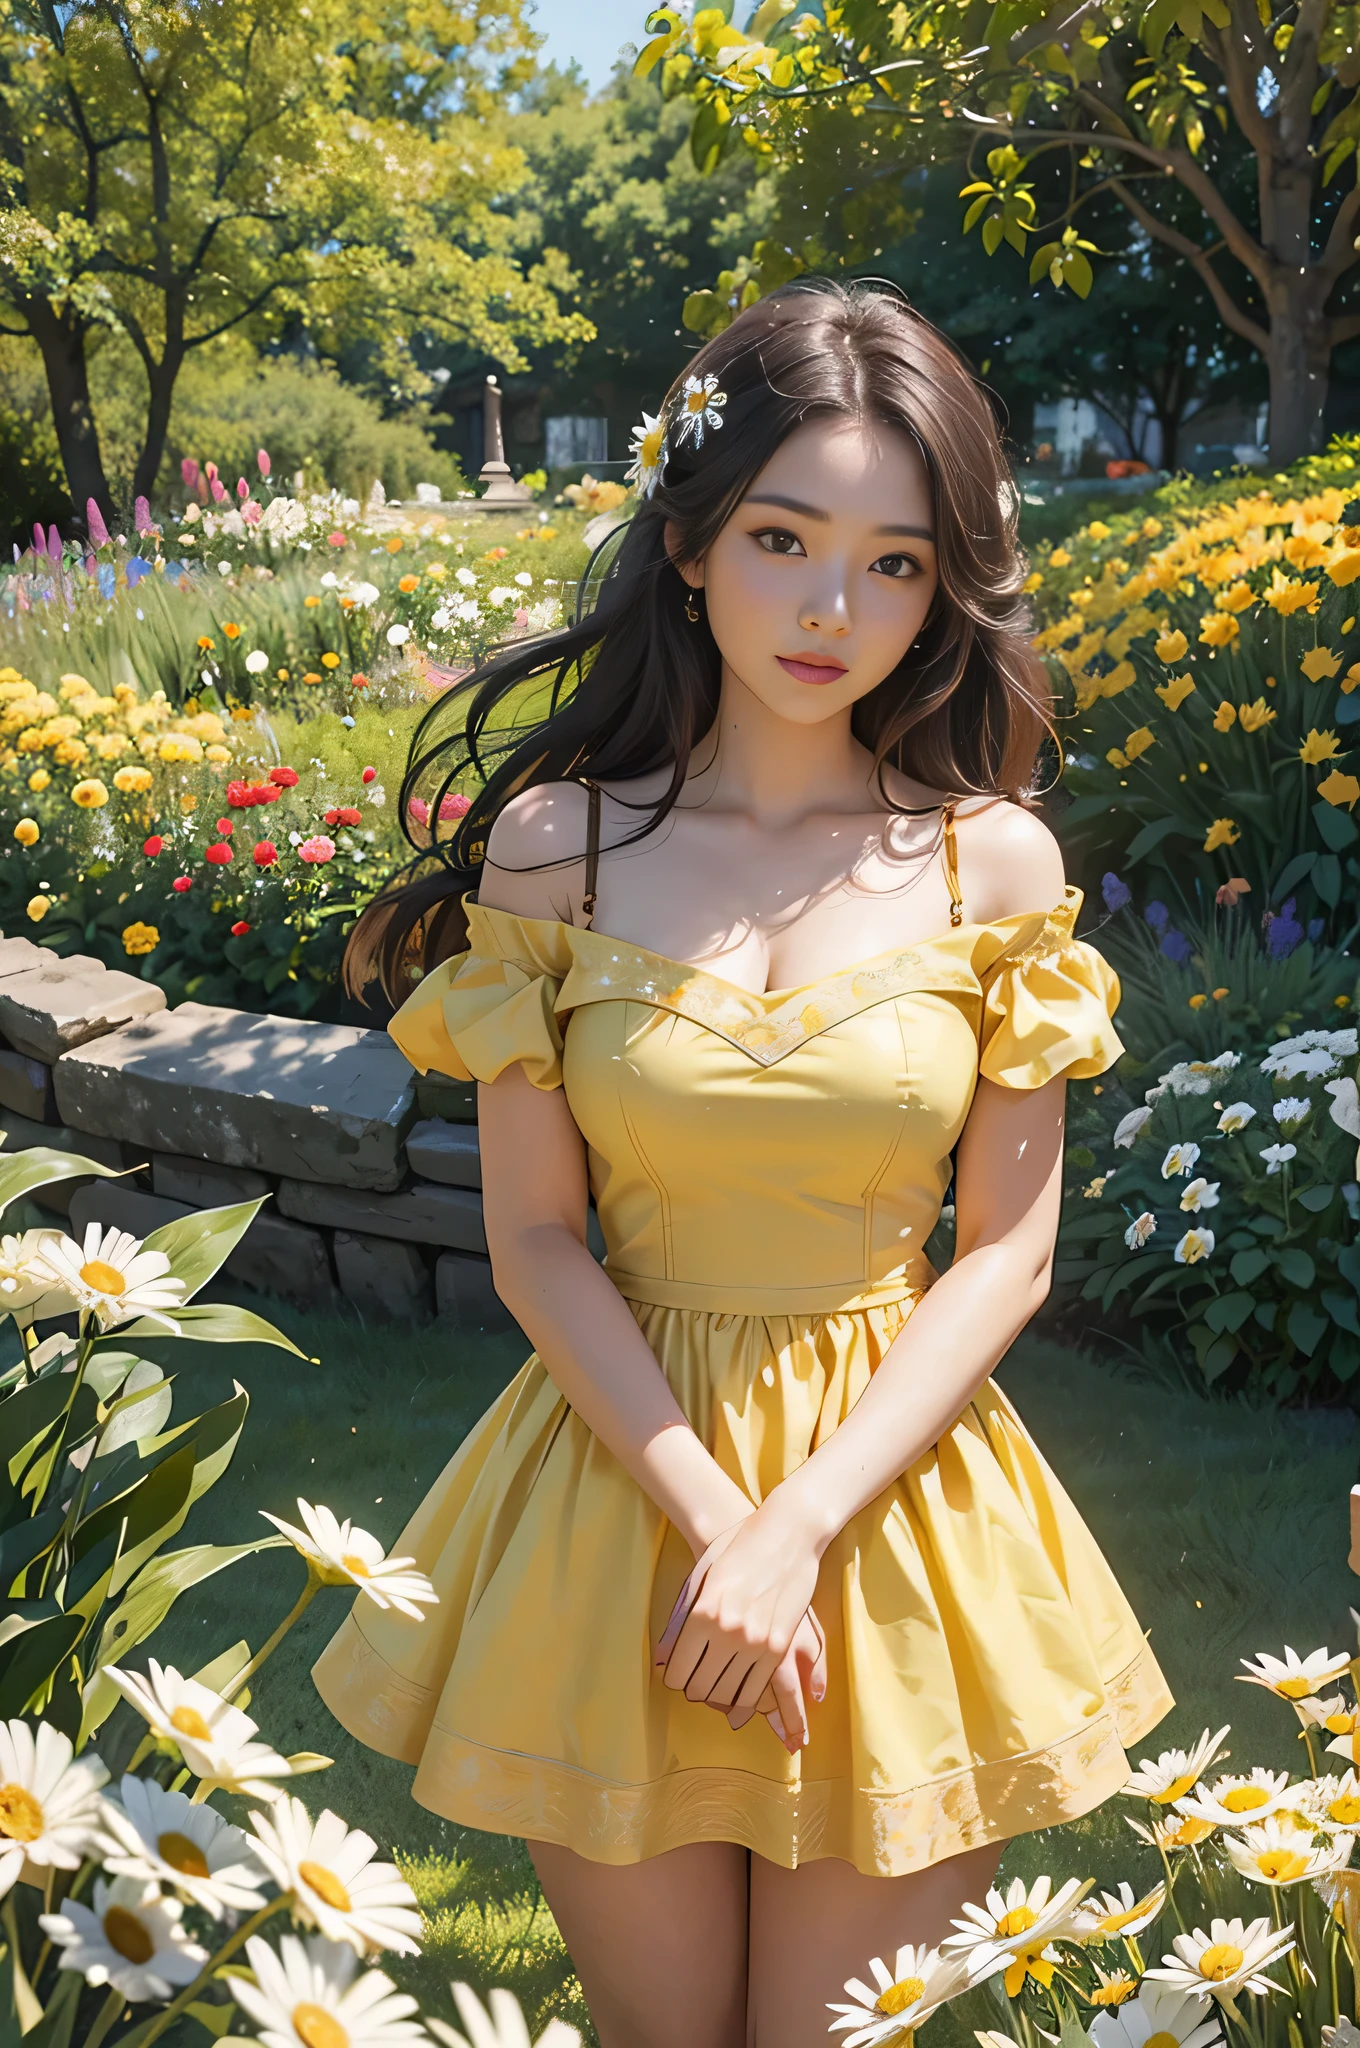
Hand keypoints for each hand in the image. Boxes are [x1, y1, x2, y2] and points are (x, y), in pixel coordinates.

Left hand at [655, 1509, 826, 1750]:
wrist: (787, 1533)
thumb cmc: (739, 1549)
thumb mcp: (701, 1578)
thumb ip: (682, 1620)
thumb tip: (664, 1659)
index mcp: (702, 1613)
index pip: (678, 1671)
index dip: (676, 1678)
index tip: (680, 1675)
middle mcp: (728, 1632)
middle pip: (701, 1687)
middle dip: (695, 1689)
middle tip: (697, 1681)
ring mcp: (756, 1641)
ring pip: (729, 1694)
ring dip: (719, 1696)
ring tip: (718, 1685)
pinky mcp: (780, 1646)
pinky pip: (757, 1688)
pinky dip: (745, 1698)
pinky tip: (739, 1693)